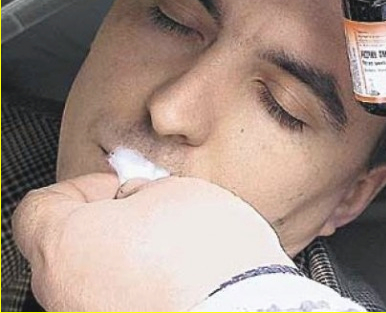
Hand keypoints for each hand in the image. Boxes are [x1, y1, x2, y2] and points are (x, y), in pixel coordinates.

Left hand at [12, 174, 292, 311]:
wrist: (245, 309)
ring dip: (120, 259)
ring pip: (89, 281)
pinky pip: (114, 305)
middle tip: (145, 212)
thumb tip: (135, 199)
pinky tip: (175, 281)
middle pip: (64, 247)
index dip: (81, 188)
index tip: (113, 186)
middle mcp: (63, 294)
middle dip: (102, 223)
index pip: (39, 208)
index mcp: (65, 245)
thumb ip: (138, 191)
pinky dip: (135, 292)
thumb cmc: (208, 255)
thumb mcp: (174, 190)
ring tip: (169, 249)